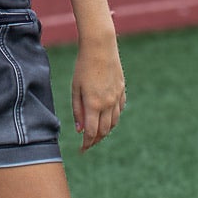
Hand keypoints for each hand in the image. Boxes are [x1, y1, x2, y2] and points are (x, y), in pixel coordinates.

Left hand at [71, 33, 125, 152]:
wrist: (100, 47)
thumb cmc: (83, 66)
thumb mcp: (75, 88)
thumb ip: (77, 110)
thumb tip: (80, 129)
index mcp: (94, 104)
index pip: (92, 132)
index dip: (87, 144)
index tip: (81, 150)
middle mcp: (108, 103)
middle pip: (104, 130)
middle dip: (96, 140)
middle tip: (87, 144)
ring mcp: (117, 97)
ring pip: (114, 122)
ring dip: (105, 131)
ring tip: (96, 134)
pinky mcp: (122, 90)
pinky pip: (119, 110)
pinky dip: (113, 118)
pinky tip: (107, 118)